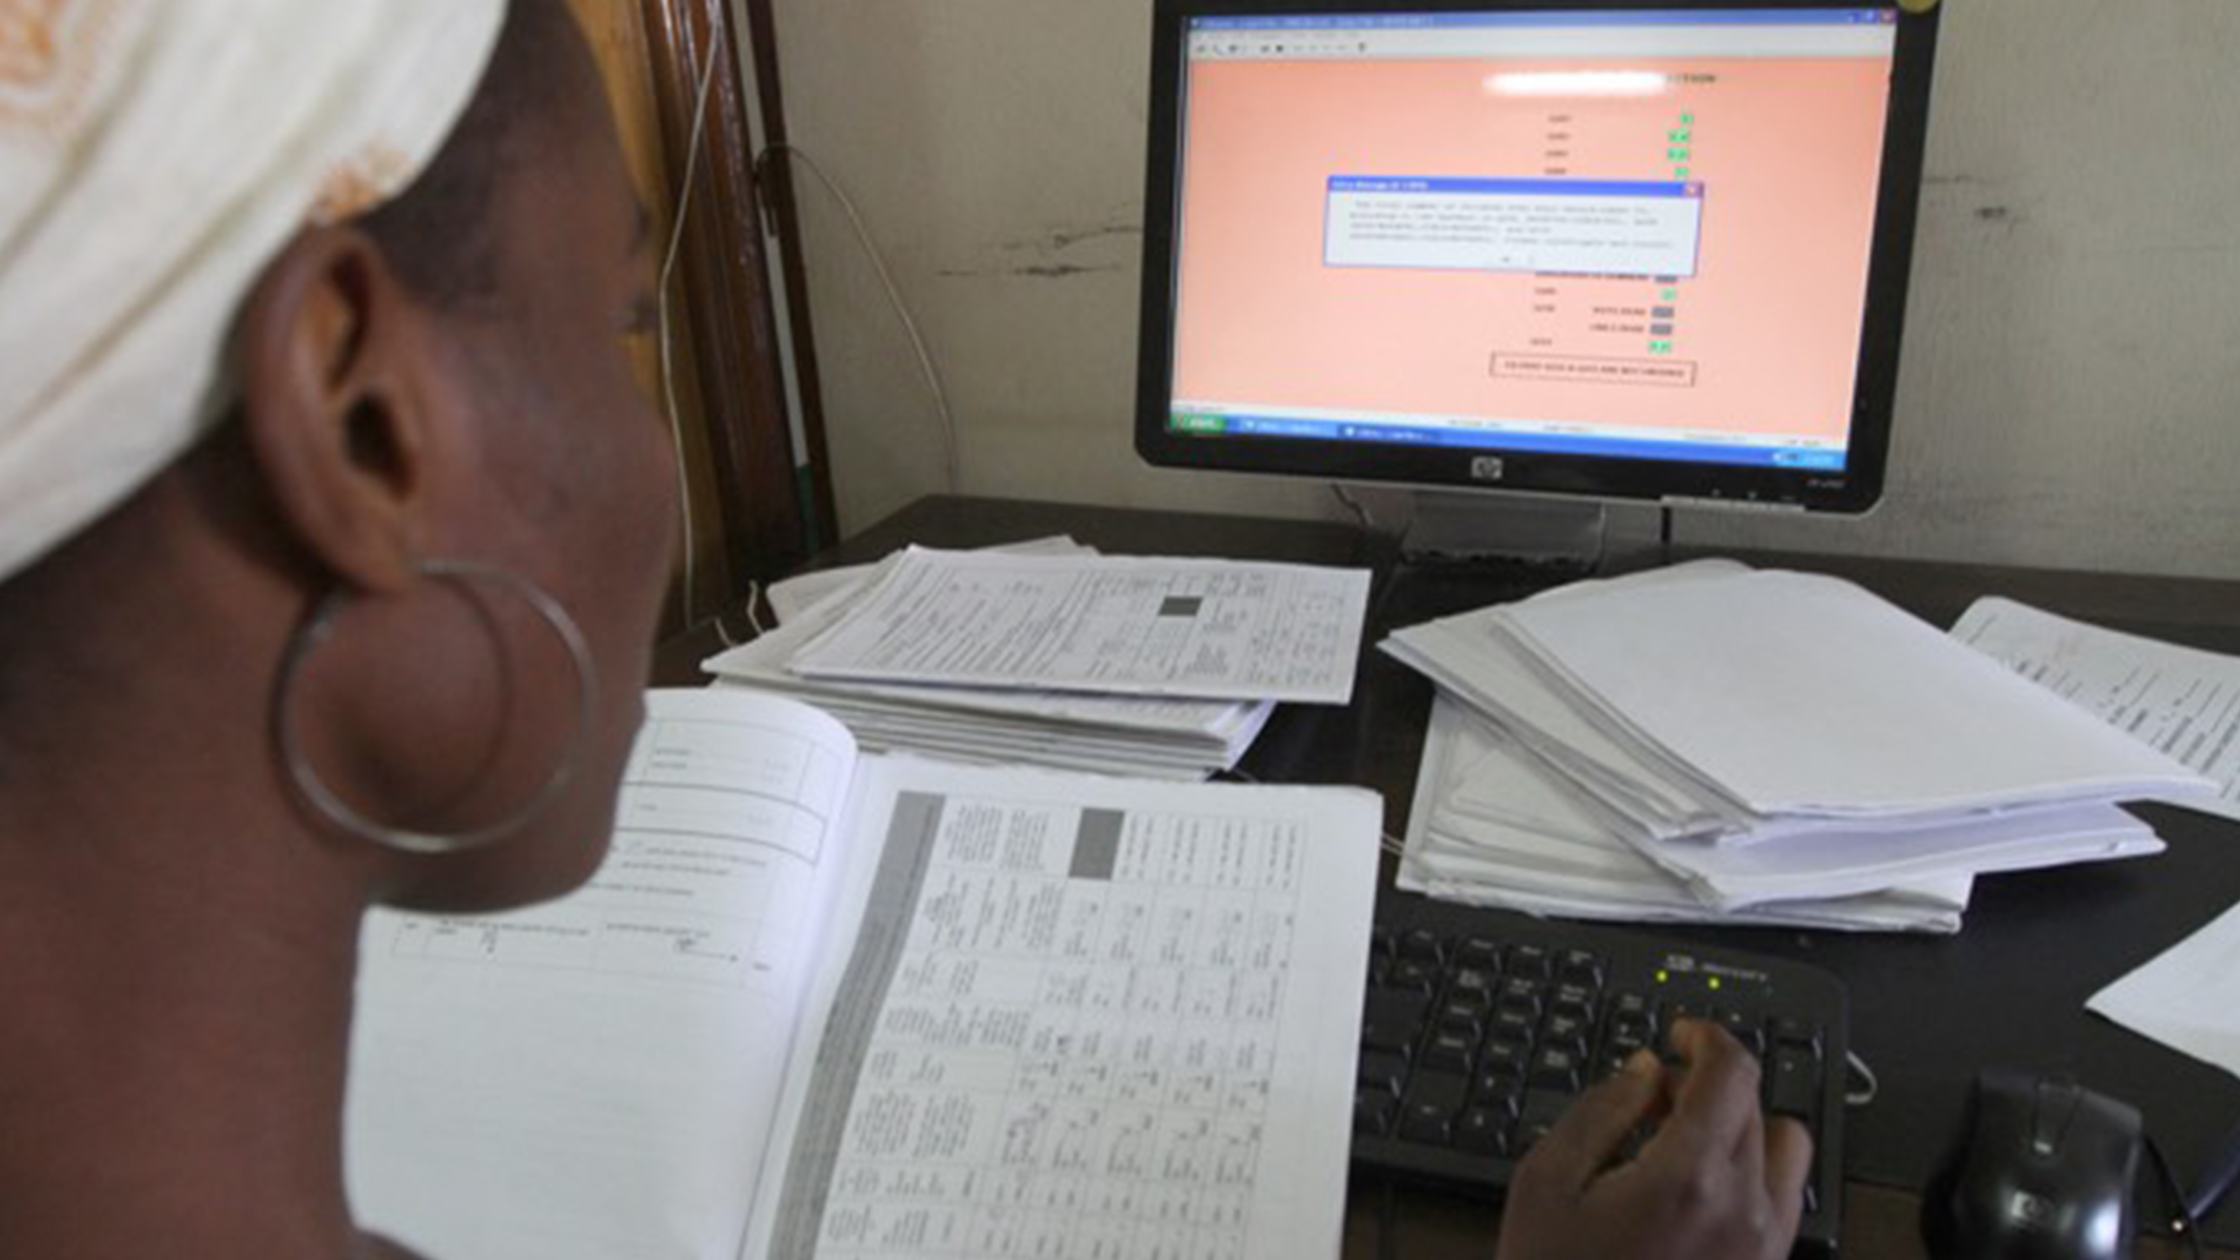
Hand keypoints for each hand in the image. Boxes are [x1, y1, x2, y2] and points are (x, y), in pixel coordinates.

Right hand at [1492, 1019, 1812, 1259]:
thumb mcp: (1548, 1181)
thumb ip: (1603, 1110)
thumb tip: (1645, 1071)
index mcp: (1690, 1177)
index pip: (1732, 1072)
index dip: (1707, 1037)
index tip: (1682, 1033)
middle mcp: (1745, 1211)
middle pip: (1760, 1104)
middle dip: (1712, 1083)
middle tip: (1659, 1091)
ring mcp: (1764, 1248)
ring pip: (1788, 1151)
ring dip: (1744, 1127)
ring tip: (1686, 1139)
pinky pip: (1785, 1200)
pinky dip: (1753, 1173)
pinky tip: (1698, 1187)